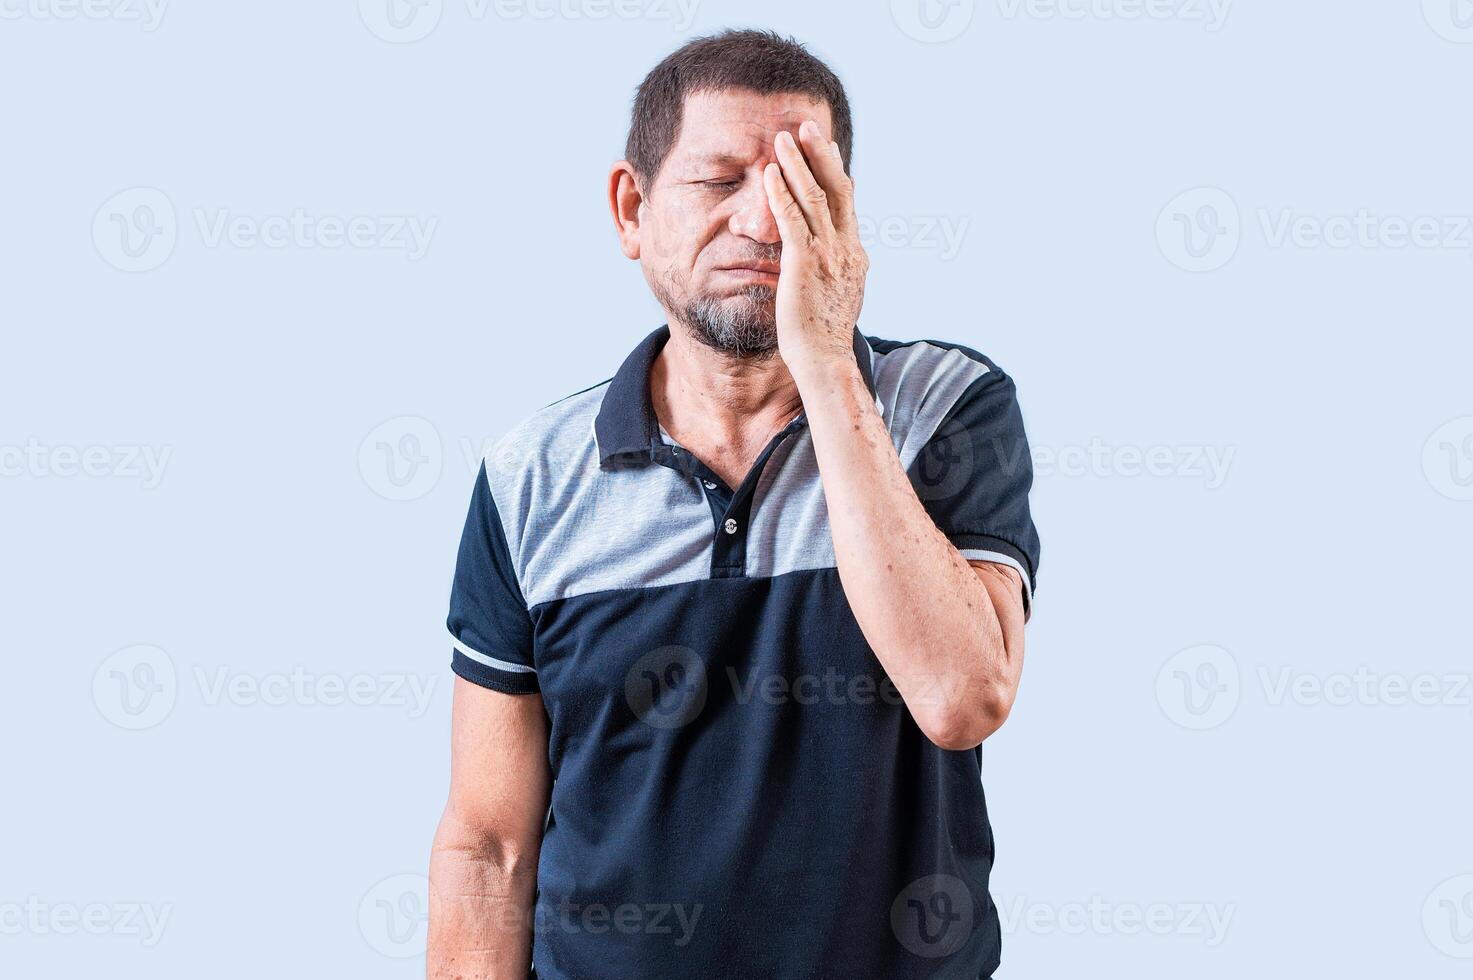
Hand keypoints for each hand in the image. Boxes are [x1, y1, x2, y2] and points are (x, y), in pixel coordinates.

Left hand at [762, 120, 869, 379]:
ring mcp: (828, 255)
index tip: (827, 147)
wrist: (825, 361)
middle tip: (808, 125)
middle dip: (822, 154)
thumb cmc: (824, 338)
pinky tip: (770, 173)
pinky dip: (781, 192)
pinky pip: (792, 220)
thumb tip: (836, 261)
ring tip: (784, 136)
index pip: (848, 204)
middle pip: (838, 189)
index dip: (837, 172)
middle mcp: (846, 249)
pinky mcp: (804, 264)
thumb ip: (836, 271)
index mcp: (854, 256)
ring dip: (799, 163)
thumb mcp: (838, 296)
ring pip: (816, 197)